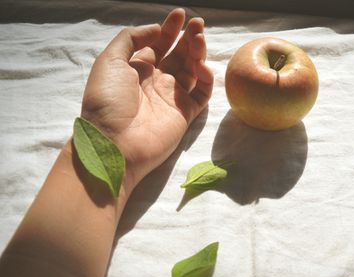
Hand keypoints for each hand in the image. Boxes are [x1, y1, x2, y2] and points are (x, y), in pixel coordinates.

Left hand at [81, 9, 213, 192]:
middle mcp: (156, 81)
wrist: (115, 143)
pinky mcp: (185, 113)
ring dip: (197, 52)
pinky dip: (205, 78)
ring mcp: (172, 97)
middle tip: (197, 22)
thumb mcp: (109, 61)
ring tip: (199, 37)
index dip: (169, 29)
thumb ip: (131, 38)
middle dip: (188, 37)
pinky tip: (200, 66)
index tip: (179, 14)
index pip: (158, 45)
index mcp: (137, 69)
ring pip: (192, 70)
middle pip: (178, 55)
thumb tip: (156, 30)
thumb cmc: (107, 101)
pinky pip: (201, 93)